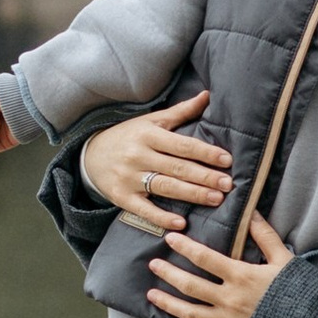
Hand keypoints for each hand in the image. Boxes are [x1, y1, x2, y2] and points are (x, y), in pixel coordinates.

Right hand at [82, 91, 234, 236]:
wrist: (90, 155)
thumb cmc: (128, 136)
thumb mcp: (151, 121)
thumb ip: (181, 112)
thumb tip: (207, 95)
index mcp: (148, 135)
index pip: (182, 144)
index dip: (205, 152)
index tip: (227, 160)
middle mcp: (138, 155)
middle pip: (177, 167)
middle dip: (204, 176)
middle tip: (228, 184)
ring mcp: (129, 177)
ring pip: (165, 187)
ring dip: (192, 194)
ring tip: (216, 199)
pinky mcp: (121, 197)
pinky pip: (144, 209)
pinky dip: (162, 217)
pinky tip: (181, 223)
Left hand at [146, 213, 292, 317]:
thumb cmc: (298, 291)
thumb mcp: (284, 259)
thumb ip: (265, 236)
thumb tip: (251, 212)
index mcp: (240, 276)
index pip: (204, 258)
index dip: (185, 247)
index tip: (170, 239)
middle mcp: (228, 300)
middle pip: (190, 285)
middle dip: (169, 273)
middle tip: (153, 265)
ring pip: (190, 314)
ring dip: (168, 304)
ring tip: (152, 295)